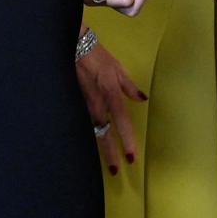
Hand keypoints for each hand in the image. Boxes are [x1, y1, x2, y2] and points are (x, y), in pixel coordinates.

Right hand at [74, 36, 145, 175]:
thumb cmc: (97, 56)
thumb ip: (129, 86)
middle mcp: (96, 102)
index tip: (130, 157)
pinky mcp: (74, 103)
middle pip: (104, 132)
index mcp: (110, 93)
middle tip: (114, 170)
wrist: (74, 47)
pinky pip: (83, 123)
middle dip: (109, 152)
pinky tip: (89, 146)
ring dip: (98, 147)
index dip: (125, 140)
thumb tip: (142, 99)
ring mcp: (83, 104)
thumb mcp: (117, 68)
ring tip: (105, 164)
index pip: (120, 122)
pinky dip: (88, 135)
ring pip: (92, 130)